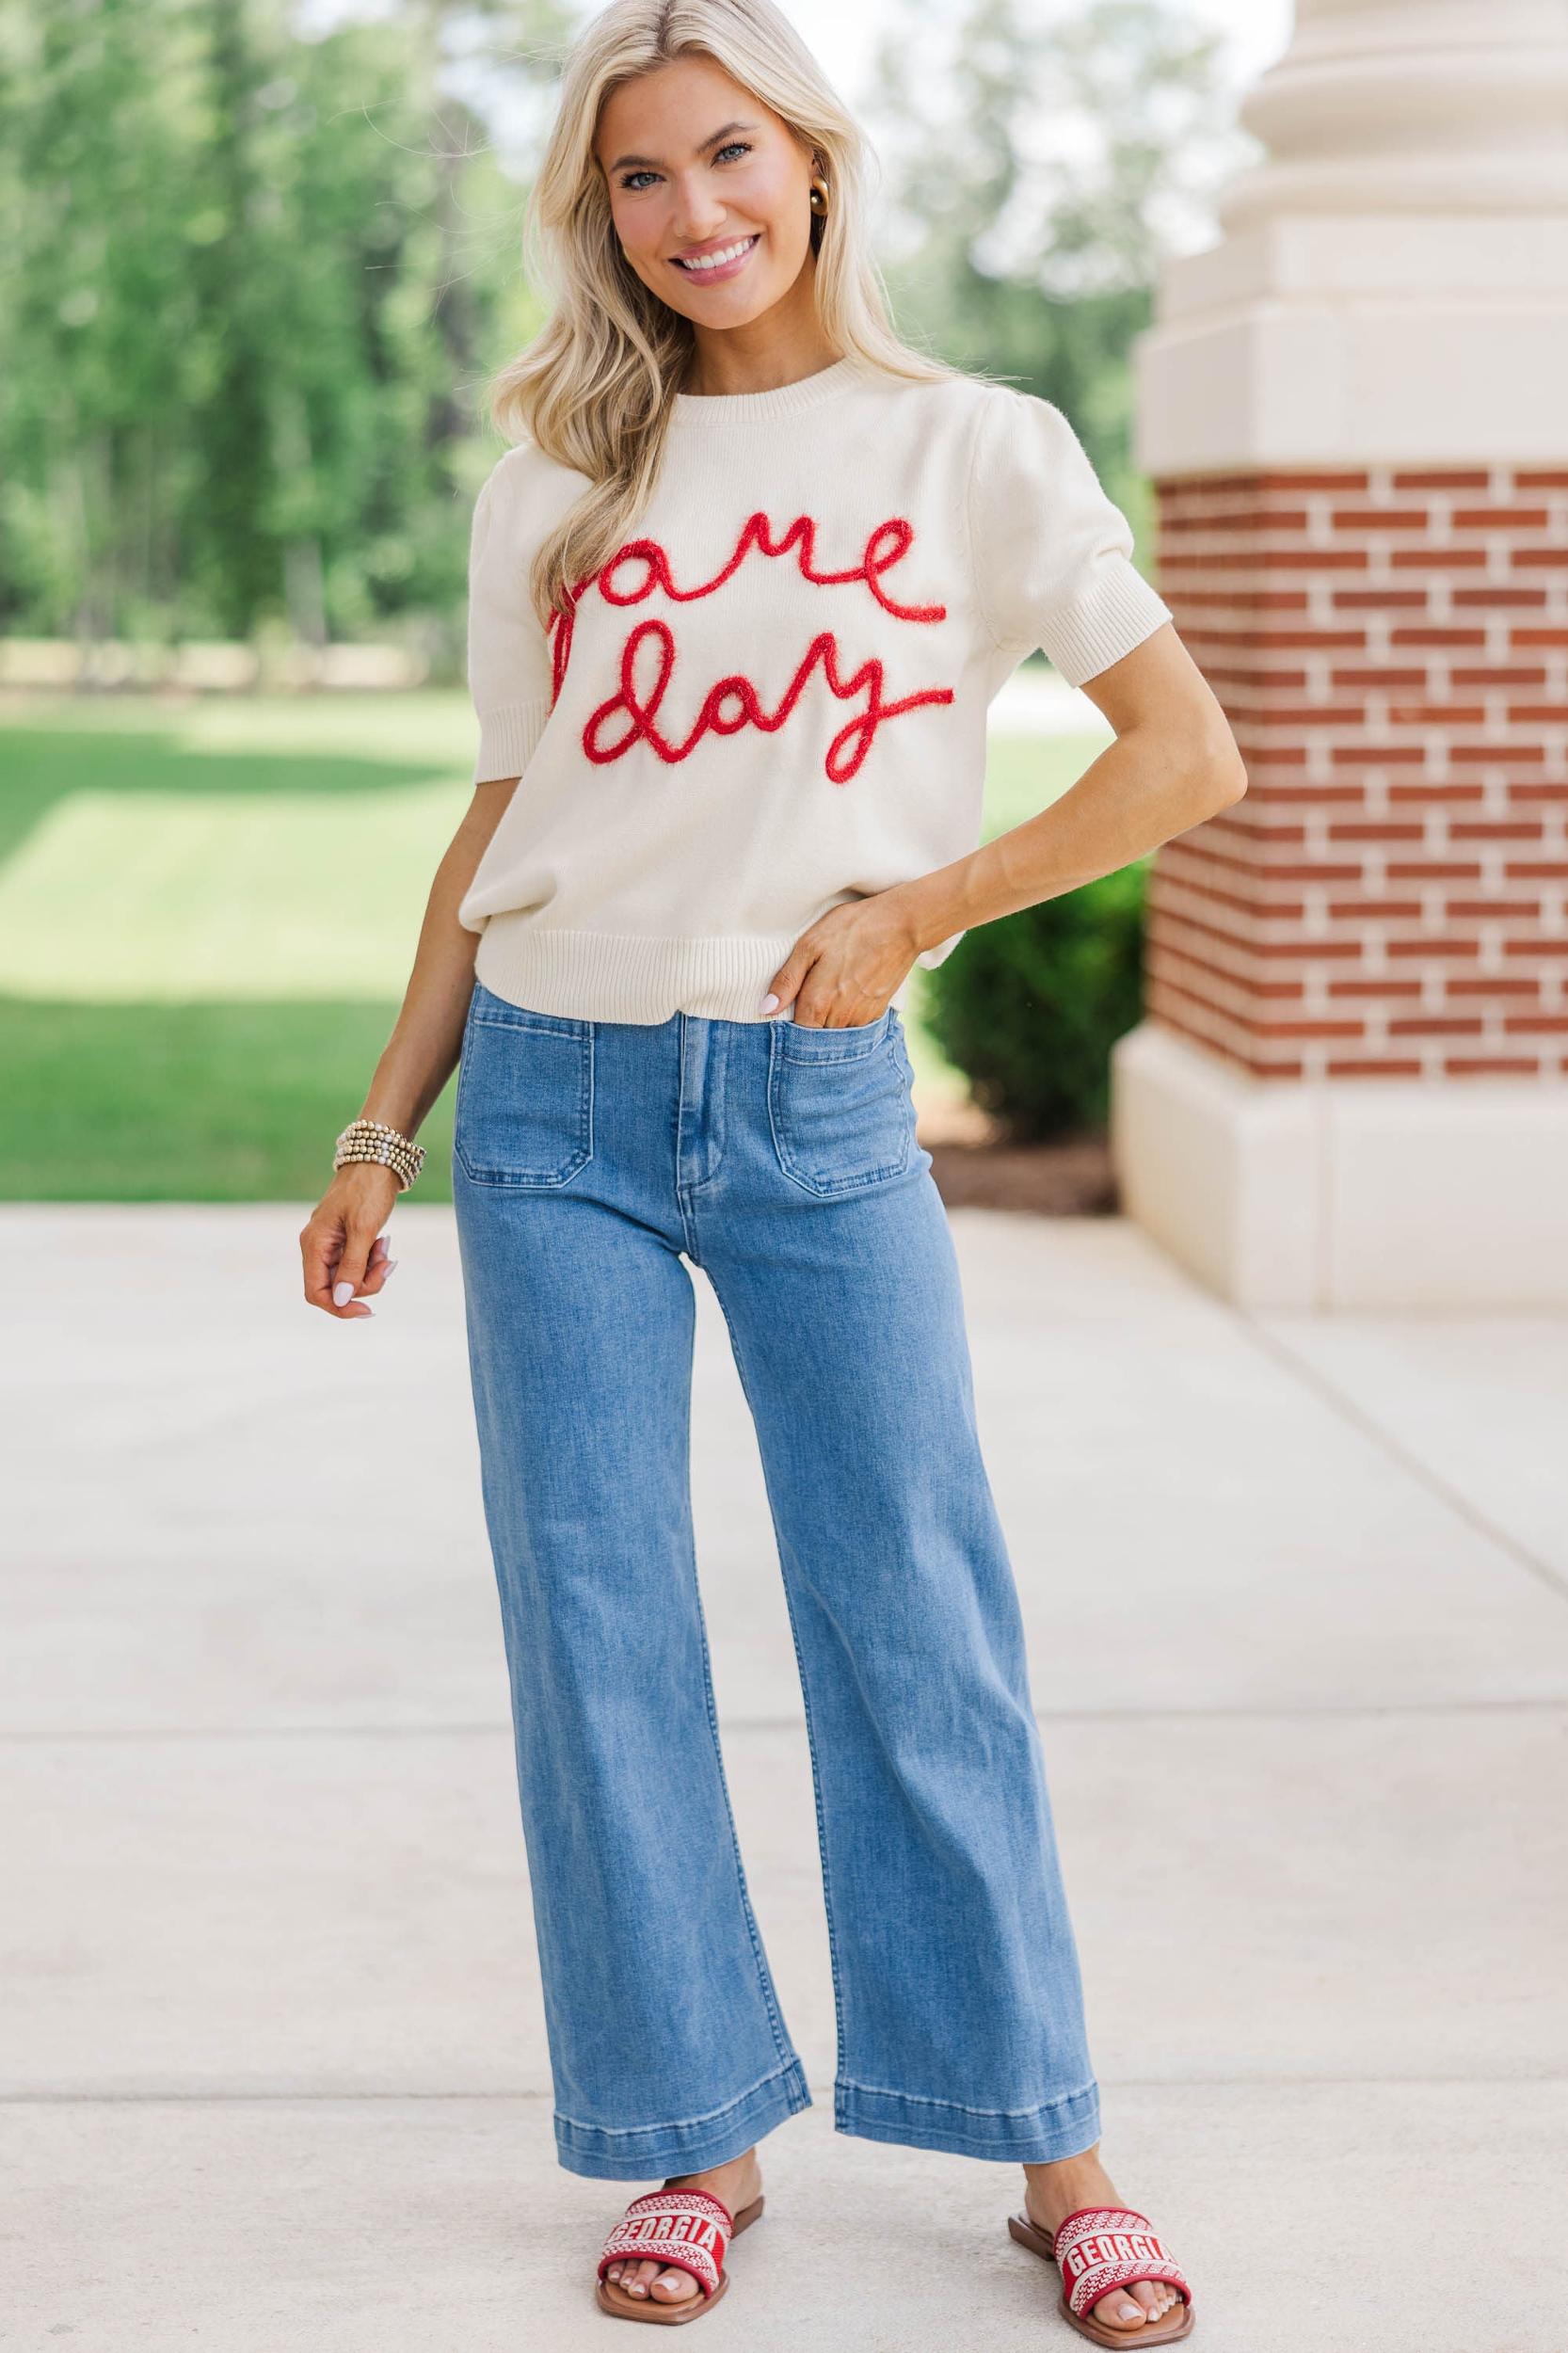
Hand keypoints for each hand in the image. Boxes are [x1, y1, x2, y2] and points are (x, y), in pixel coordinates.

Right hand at [299, 1166, 400, 1318]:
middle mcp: (318, 1247)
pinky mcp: (346, 1240)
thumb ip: (351, 1266)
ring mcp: (331, 1244)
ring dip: (373, 1269)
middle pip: (337, 1288)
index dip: (340, 1307)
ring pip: (350, 1277)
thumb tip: (341, 1299)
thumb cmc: (368, 1190)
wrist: (378, 1160)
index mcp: (314, 1245)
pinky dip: (373, 1259)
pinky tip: (384, 1242)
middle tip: (388, 1263)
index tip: (368, 1310)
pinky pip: (358, 1263)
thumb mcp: (363, 1230)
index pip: (317, 1293)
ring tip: (386, 1247)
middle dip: (365, 1283)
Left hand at [760, 889, 920, 1026]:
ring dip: (826, 1025)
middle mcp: (840, 1017)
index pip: (795, 1035)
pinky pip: (853, 1029)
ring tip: (826, 998)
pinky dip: (845, 1021)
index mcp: (818, 1002)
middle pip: (815, 1039)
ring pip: (835, 1036)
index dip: (787, 1030)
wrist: (901, 925)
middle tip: (804, 1004)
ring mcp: (861, 1019)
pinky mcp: (877, 1015)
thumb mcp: (810, 945)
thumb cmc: (852, 929)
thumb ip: (787, 980)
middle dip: (807, 1029)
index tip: (784, 1016)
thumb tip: (766, 1008)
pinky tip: (844, 999)